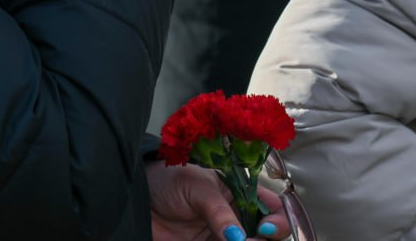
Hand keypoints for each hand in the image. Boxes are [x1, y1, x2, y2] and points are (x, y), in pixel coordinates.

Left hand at [147, 162, 291, 240]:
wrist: (137, 197)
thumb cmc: (166, 180)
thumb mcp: (196, 186)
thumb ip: (218, 211)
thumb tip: (237, 237)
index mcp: (239, 194)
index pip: (272, 208)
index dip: (277, 219)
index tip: (266, 227)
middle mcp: (236, 218)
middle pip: (268, 236)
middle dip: (265, 240)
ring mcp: (222, 236)